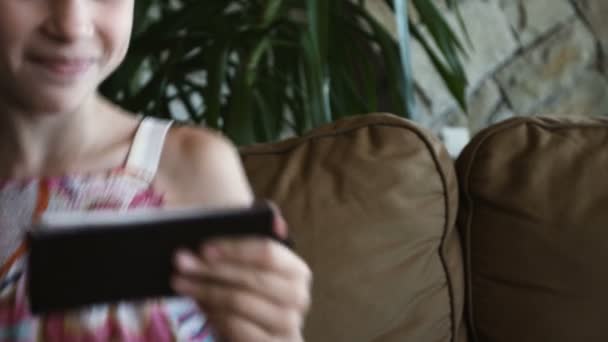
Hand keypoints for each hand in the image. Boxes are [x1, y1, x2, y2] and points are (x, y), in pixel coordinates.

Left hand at [172, 213, 311, 341]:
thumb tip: (274, 221)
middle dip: (212, 269)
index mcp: (297, 271)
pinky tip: (199, 306)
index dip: (234, 248)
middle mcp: (298, 297)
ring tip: (181, 282)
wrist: (256, 335)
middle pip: (251, 277)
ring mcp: (288, 325)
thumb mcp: (249, 269)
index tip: (203, 246)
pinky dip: (213, 315)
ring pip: (240, 301)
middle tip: (181, 261)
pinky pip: (236, 327)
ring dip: (205, 291)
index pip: (267, 252)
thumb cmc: (250, 293)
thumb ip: (252, 243)